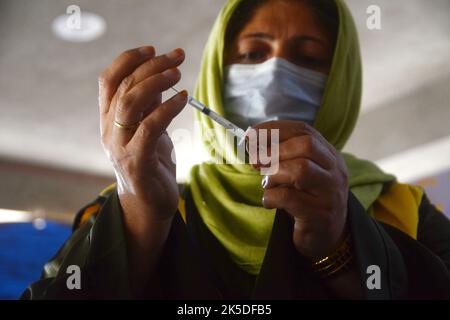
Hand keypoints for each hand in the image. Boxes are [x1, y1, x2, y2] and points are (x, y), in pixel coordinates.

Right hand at [98, 46, 186, 222]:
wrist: (150, 205)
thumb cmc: (151, 164)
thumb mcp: (150, 129)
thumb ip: (149, 106)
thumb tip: (159, 76)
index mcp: (109, 120)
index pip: (108, 81)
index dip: (128, 60)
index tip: (153, 49)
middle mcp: (109, 131)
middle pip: (123, 87)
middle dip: (150, 66)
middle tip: (176, 56)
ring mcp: (120, 147)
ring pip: (130, 104)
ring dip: (155, 82)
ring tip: (178, 73)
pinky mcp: (136, 162)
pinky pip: (150, 128)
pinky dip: (167, 109)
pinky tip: (183, 98)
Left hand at [251, 120, 348, 259]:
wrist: (327, 237)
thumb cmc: (306, 199)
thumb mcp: (297, 173)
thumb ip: (281, 157)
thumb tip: (251, 142)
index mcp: (329, 155)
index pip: (304, 131)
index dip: (274, 130)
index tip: (251, 135)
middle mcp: (335, 171)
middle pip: (306, 146)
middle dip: (274, 150)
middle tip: (255, 161)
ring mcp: (330, 193)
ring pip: (300, 169)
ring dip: (274, 174)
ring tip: (267, 184)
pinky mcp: (320, 215)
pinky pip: (289, 198)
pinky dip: (271, 197)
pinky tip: (269, 202)